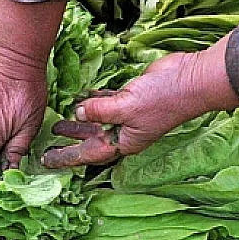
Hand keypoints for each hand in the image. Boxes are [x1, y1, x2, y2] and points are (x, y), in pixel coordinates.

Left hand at [42, 35, 238, 167]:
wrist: (191, 79)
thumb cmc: (163, 98)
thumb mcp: (125, 107)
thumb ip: (98, 111)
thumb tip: (77, 113)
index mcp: (124, 142)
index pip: (89, 154)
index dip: (67, 156)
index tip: (47, 159)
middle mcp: (125, 132)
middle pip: (91, 140)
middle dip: (70, 141)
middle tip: (48, 141)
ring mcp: (130, 115)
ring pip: (98, 121)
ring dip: (79, 122)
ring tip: (58, 122)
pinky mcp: (133, 97)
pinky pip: (109, 102)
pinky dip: (95, 101)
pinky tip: (81, 98)